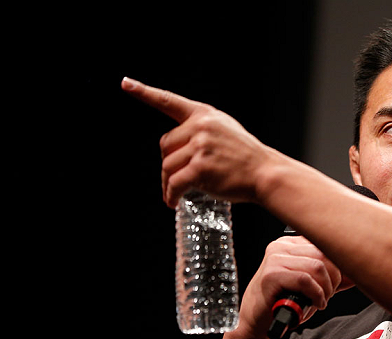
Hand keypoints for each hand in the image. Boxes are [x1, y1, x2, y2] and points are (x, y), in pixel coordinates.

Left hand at [121, 77, 274, 206]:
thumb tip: (177, 145)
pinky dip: (171, 194)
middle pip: (165, 145)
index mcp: (205, 114)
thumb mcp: (226, 130)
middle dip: (169, 163)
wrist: (265, 173)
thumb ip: (202, 129)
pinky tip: (173, 201)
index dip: (145, 92)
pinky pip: (175, 182)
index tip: (126, 83)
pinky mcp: (200, 167)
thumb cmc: (246, 157)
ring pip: (168, 166)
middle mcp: (201, 126)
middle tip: (177, 178)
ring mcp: (200, 146)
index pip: (169, 101)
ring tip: (174, 193)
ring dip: (168, 183)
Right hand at [239, 236, 352, 338]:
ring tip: (320, 301)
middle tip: (327, 296)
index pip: (326, 244)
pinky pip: (305, 280)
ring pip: (317, 267)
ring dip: (325, 290)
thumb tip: (357, 273)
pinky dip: (316, 295)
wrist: (257, 321)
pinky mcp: (271, 274)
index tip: (340, 284)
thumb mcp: (312, 287)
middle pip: (324, 255)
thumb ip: (332, 278)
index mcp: (292, 243)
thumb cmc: (283, 302)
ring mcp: (275, 258)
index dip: (339, 266)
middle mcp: (282, 246)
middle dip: (334, 280)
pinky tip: (314, 304)